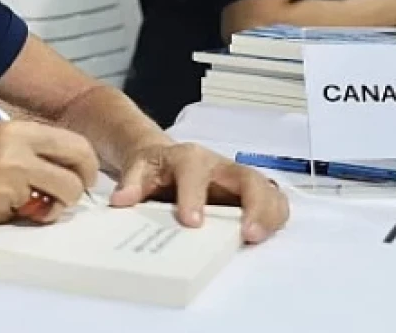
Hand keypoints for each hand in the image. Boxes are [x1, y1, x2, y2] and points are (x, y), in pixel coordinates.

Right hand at [0, 121, 98, 224]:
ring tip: (33, 205)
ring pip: (58, 200)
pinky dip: (23, 215)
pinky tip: (3, 206)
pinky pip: (29, 215)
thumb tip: (64, 164)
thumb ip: (30, 146)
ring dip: (52, 207)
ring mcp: (10, 181)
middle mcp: (18, 152)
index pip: (76, 144)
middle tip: (66, 196)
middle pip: (75, 175)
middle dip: (77, 190)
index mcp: (18, 130)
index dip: (86, 164)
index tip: (83, 175)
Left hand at [110, 143, 288, 243]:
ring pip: (266, 189)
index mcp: (190, 158)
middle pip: (247, 177)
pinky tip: (265, 234)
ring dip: (268, 213)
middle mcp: (220, 166)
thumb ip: (131, 184)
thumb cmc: (156, 167)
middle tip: (247, 233)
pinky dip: (274, 217)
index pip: (195, 173)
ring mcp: (238, 180)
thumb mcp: (138, 169)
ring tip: (258, 237)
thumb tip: (121, 201)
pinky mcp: (249, 194)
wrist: (164, 161)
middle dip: (252, 205)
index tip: (192, 222)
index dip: (194, 196)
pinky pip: (272, 201)